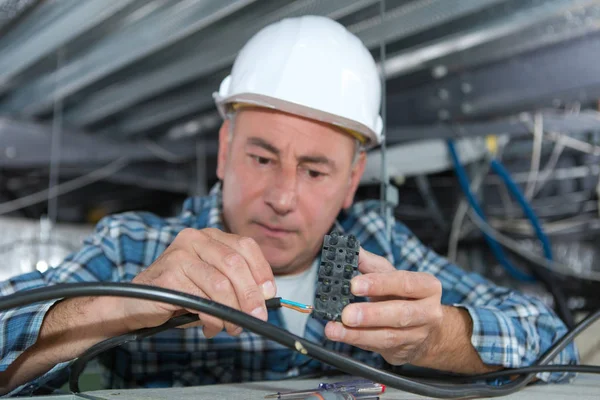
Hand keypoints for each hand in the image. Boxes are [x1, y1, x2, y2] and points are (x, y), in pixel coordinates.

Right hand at [125, 228, 275, 337]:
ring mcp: (179, 254)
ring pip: (221, 284)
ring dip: (232, 311)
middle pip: (236, 264)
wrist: (132, 304)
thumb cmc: (177, 295)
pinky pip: (202, 300)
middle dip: (251, 295)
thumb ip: (236, 284)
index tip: (269, 294)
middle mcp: (195, 239)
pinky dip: (213, 318)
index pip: (246, 246)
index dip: (262, 271)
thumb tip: (264, 297)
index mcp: (209, 236)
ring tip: (233, 328)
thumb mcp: (212, 285)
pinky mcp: (169, 275)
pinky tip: (211, 327)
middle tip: (257, 317)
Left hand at [324, 248, 443, 365]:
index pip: (404, 283)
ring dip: (358, 333)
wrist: (425, 330)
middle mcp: (428, 312)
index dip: (379, 284)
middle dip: (370, 314)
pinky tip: (341, 335)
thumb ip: (371, 264)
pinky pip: (378, 347)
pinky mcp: (403, 351)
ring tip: (335, 329)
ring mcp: (417, 335)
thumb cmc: (405, 296)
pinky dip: (357, 341)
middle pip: (400, 314)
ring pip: (388, 336)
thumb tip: (350, 250)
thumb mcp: (392, 275)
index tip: (354, 285)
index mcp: (427, 286)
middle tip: (347, 314)